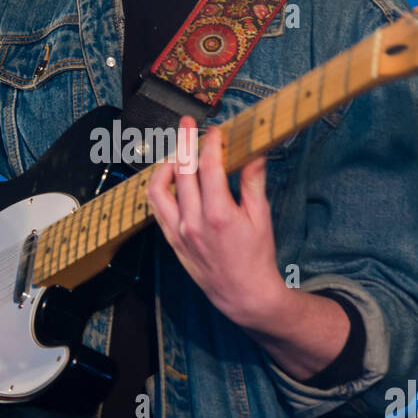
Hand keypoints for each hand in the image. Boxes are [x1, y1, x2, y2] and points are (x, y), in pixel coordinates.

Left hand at [145, 115, 284, 326]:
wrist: (243, 294)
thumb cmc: (256, 257)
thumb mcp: (261, 217)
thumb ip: (253, 182)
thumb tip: (254, 153)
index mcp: (219, 214)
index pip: (208, 167)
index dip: (210, 143)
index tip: (214, 130)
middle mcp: (194, 222)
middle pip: (181, 171)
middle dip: (183, 141)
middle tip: (188, 123)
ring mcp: (179, 232)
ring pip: (158, 189)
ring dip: (165, 166)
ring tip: (176, 154)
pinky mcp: (172, 241)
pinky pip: (157, 208)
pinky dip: (160, 189)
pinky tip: (172, 180)